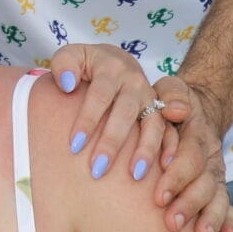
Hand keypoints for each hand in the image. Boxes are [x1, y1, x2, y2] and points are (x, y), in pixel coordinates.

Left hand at [48, 42, 173, 181]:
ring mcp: (150, 97)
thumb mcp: (71, 56)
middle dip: (112, 142)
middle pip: (125, 113)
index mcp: (111, 67)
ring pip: (152, 123)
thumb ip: (63, 64)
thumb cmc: (85, 65)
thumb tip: (67, 84)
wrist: (116, 62)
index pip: (99, 95)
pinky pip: (168, 130)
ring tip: (135, 175)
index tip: (74, 145)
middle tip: (97, 170)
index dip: (88, 119)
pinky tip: (164, 168)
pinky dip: (169, 148)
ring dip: (145, 150)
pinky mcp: (160, 111)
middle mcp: (134, 82)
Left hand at [147, 75, 232, 231]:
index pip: (191, 156)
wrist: (194, 109)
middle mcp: (210, 156)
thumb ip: (171, 94)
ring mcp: (215, 173)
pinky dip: (229, 223)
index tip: (159, 196)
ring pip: (218, 197)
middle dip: (189, 203)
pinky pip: (227, 206)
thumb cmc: (169, 101)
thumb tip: (176, 110)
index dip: (178, 176)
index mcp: (197, 134)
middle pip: (205, 182)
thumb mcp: (169, 87)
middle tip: (171, 222)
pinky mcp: (216, 187)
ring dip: (210, 218)